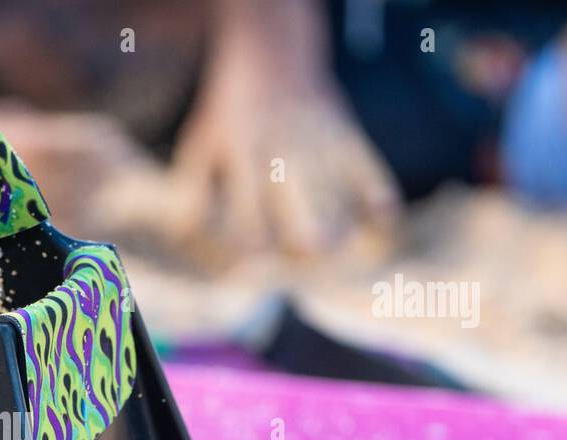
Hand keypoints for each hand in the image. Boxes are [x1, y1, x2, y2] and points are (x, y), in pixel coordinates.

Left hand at [172, 1, 400, 254]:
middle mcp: (283, 154)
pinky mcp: (348, 135)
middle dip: (305, 244)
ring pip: (338, 201)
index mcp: (243, 158)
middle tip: (302, 255)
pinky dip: (379, 199)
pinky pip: (372, 172)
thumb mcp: (200, 141)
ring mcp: (320, 144)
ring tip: (335, 245)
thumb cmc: (230, 110)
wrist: (273, 52)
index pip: (250, 221)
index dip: (252, 250)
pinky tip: (381, 219)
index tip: (252, 260)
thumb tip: (185, 234)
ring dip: (340, 232)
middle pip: (301, 214)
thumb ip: (191, 189)